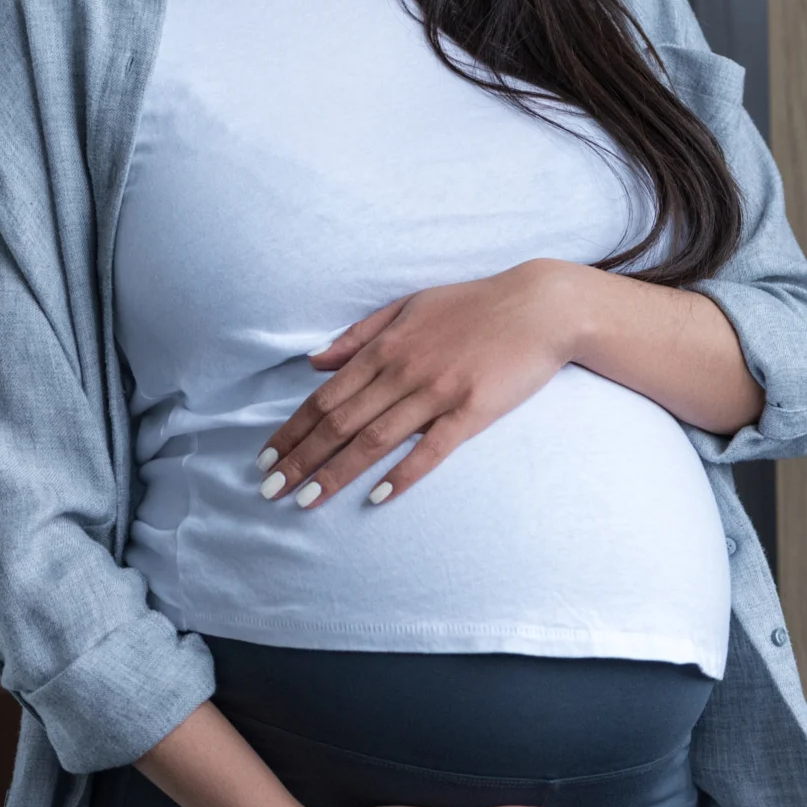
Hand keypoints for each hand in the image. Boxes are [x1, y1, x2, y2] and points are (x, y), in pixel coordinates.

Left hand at [261, 261, 580, 508]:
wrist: (540, 306)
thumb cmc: (473, 305)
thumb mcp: (408, 306)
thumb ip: (359, 335)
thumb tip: (313, 360)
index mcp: (385, 347)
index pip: (325, 397)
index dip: (292, 431)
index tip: (266, 460)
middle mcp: (403, 370)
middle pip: (340, 422)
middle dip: (300, 460)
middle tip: (269, 492)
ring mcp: (437, 392)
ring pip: (375, 440)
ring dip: (336, 473)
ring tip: (305, 501)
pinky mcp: (472, 410)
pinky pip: (431, 448)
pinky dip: (403, 473)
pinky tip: (378, 496)